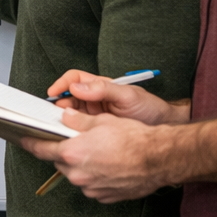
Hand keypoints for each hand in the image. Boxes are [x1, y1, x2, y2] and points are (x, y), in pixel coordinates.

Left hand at [21, 110, 173, 202]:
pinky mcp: (104, 196)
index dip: (30, 143)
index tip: (22, 139)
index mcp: (72, 154)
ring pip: (76, 174)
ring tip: (97, 151)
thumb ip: (77, 121)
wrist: (159, 159)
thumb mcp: (101, 121)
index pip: (41, 149)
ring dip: (80, 163)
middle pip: (60, 161)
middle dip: (63, 150)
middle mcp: (78, 174)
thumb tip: (64, 117)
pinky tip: (107, 164)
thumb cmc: (133, 139)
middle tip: (73, 140)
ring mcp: (91, 188)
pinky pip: (91, 184)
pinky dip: (94, 174)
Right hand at [45, 70, 187, 124]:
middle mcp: (93, 99)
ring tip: (60, 127)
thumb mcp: (128, 95)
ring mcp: (94, 115)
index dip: (61, 84)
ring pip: (70, 115)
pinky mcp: (96, 130)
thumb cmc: (149, 108)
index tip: (53, 93)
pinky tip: (72, 136)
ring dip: (63, 120)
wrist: (163, 129)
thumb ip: (103, 89)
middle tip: (53, 115)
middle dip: (58, 105)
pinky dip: (72, 132)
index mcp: (99, 86)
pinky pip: (79, 129)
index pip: (73, 79)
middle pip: (67, 98)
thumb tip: (77, 87)